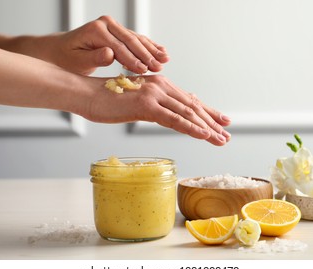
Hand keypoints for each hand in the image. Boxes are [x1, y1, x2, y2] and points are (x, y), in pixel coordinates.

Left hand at [53, 15, 168, 74]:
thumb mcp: (77, 61)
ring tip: (165, 60)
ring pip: (136, 39)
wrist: (61, 51)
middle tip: (159, 67)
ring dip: (152, 50)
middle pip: (131, 41)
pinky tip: (161, 51)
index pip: (119, 47)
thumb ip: (94, 57)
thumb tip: (110, 54)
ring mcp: (113, 26)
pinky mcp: (117, 31)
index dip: (132, 59)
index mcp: (96, 30)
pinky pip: (136, 39)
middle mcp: (106, 24)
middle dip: (147, 55)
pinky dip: (149, 46)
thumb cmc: (67, 59)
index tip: (144, 70)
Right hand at [85, 75, 230, 145]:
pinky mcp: (146, 105)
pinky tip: (204, 135)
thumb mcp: (135, 103)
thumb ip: (154, 107)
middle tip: (226, 135)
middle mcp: (161, 86)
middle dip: (212, 122)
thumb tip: (167, 115)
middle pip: (192, 107)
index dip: (207, 112)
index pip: (188, 101)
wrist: (86, 95)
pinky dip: (191, 128)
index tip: (222, 122)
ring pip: (187, 114)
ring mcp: (154, 95)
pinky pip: (173, 119)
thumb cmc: (107, 101)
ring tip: (221, 139)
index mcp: (159, 85)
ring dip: (207, 128)